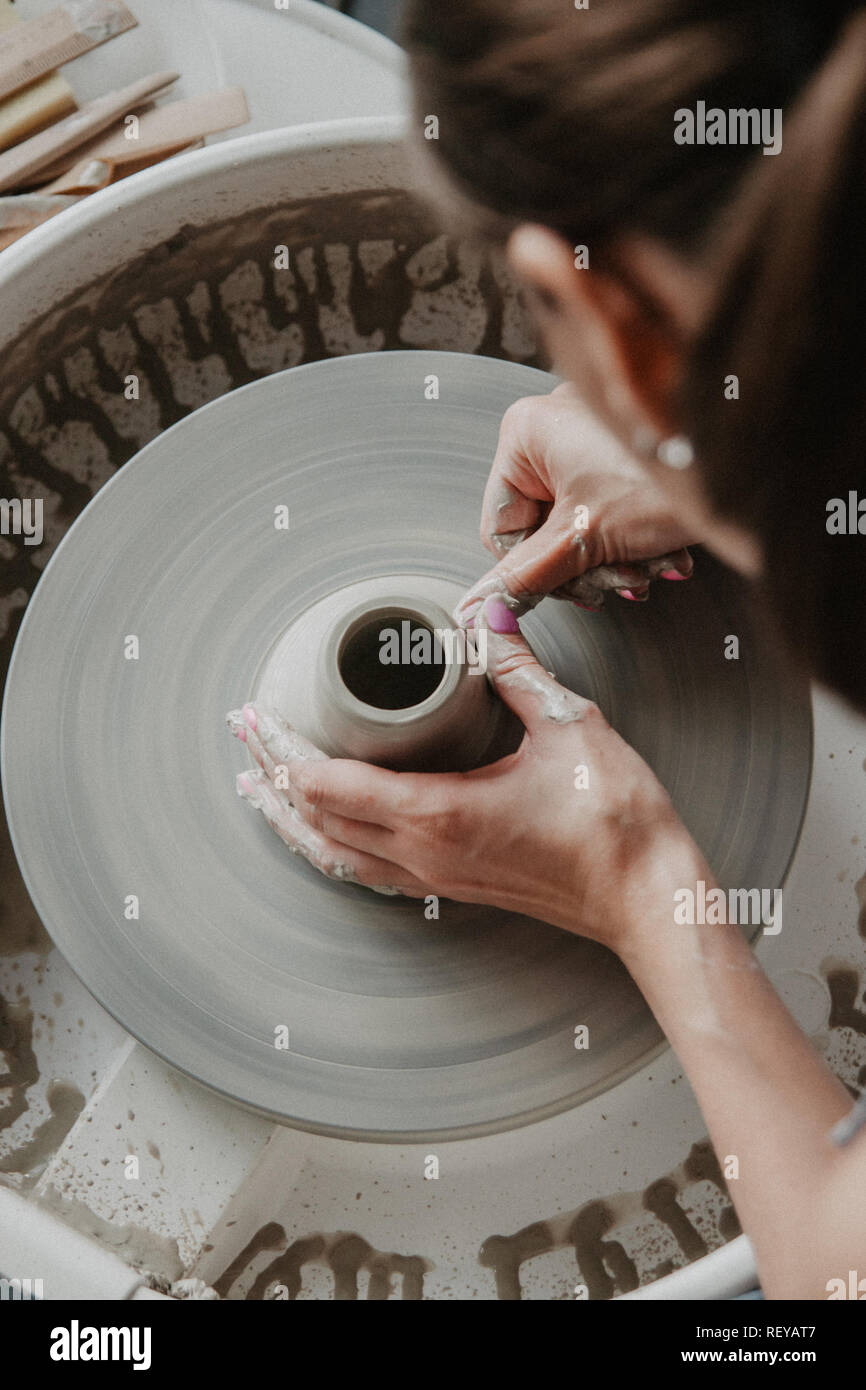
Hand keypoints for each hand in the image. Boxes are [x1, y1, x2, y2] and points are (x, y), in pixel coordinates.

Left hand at [228, 598, 702, 952]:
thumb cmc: (615, 819)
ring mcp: (434, 876)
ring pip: (333, 853)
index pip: (324, 783)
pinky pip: (366, 870)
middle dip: (270, 774)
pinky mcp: (453, 885)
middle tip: (243, 734)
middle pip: (314, 818)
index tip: (254, 715)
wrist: (649, 897)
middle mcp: (422, 852)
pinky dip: (328, 844)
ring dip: (289, 817)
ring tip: (258, 788)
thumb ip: (515, 666)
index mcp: (436, 812)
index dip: (279, 747)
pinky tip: (324, 831)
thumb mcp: (567, 725)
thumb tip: (484, 614)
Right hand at [455, 383, 698, 624]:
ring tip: (647, 567)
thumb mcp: (582, 541)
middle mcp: (555, 427)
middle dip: (587, 566)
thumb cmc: (664, 482)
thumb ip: (524, 578)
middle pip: (545, 530)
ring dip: (615, 560)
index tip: (567, 586)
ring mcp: (594, 437)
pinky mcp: (628, 453)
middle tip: (617, 577)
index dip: (536, 569)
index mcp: (525, 434)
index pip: (503, 528)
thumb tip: (482, 609)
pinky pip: (611, 509)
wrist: (745, 472)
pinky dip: (635, 540)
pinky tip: (664, 555)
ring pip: (581, 527)